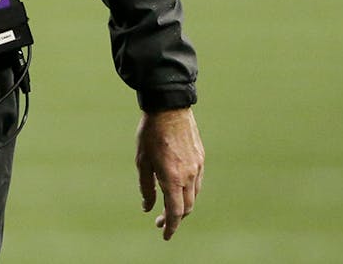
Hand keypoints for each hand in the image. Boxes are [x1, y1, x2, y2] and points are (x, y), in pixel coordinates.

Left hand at [136, 107, 203, 240]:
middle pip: (187, 208)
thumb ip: (146, 187)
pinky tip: (178, 189)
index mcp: (172, 178)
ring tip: (169, 207)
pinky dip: (189, 191)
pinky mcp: (201, 158)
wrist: (169, 108)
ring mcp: (197, 167)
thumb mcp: (142, 161)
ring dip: (183, 205)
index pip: (176, 212)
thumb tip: (148, 207)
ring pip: (194, 196)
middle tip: (161, 222)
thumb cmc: (150, 133)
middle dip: (175, 218)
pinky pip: (197, 182)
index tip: (165, 235)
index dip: (171, 227)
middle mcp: (189, 175)